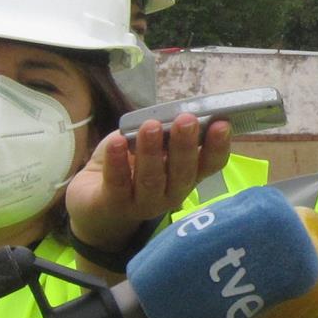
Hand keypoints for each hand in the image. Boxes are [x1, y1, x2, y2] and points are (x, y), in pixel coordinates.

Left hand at [66, 115, 230, 251]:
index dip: (218, 146)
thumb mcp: (152, 145)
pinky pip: (118, 183)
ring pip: (152, 179)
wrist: (94, 197)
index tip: (222, 124)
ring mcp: (144, 203)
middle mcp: (172, 193)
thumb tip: (174, 113)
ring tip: (151, 126)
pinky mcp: (114, 204)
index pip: (211, 165)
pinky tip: (117, 142)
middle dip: (185, 146)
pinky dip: (117, 162)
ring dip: (152, 152)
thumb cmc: (131, 164)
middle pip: (183, 173)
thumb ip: (164, 133)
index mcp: (188, 176)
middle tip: (186, 120)